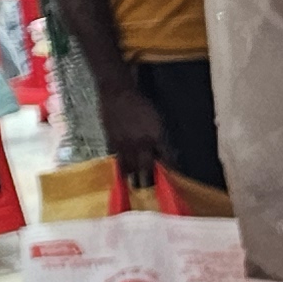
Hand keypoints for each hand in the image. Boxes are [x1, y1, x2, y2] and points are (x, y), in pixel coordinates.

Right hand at [101, 78, 167, 204]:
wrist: (117, 92)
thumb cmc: (140, 103)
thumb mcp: (156, 119)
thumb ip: (159, 138)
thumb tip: (161, 155)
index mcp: (155, 135)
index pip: (166, 159)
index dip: (169, 170)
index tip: (171, 179)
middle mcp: (141, 142)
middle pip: (146, 167)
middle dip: (150, 180)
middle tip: (151, 188)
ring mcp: (125, 143)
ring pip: (130, 166)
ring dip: (134, 177)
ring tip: (136, 186)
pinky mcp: (111, 141)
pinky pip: (117, 159)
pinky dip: (120, 167)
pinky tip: (122, 173)